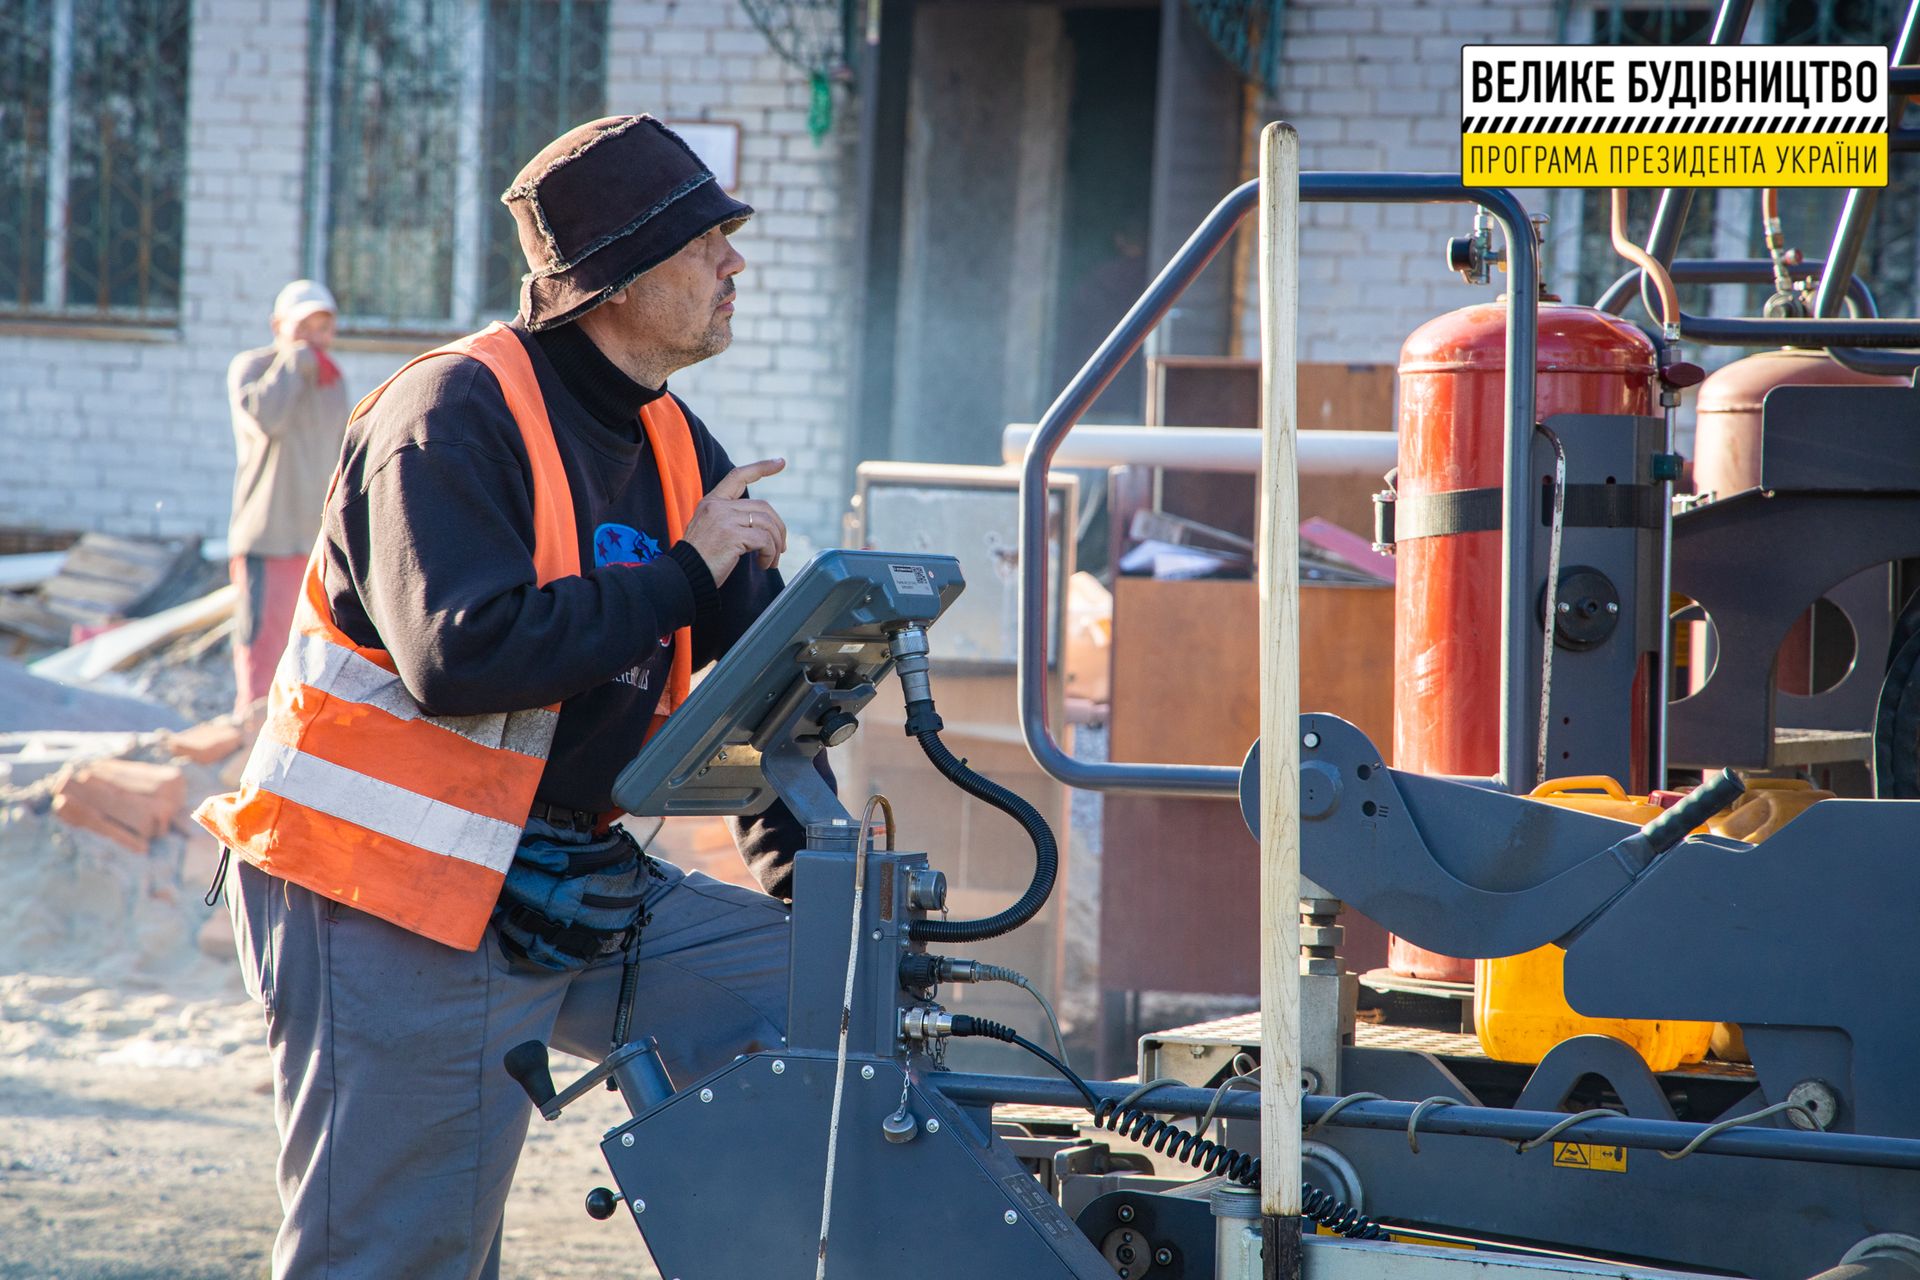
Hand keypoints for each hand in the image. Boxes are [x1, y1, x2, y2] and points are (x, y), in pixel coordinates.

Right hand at [681, 458, 787, 586]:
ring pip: (767, 524)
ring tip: (771, 561)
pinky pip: (765, 540)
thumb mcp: (710, 530)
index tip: (780, 462)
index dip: (761, 467)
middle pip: (763, 507)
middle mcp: (718, 506)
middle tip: (781, 548)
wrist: (683, 575)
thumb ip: (731, 520)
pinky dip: (770, 554)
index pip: (738, 475)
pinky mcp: (732, 535)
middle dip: (778, 528)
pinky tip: (764, 564)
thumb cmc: (699, 559)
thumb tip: (763, 525)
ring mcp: (724, 519)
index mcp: (712, 502)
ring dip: (776, 545)